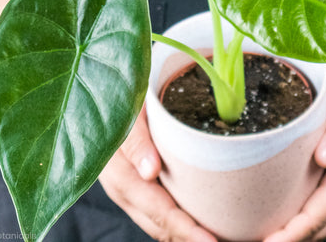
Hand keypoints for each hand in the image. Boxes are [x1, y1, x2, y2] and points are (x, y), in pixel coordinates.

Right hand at [98, 107, 217, 241]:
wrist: (105, 98)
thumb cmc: (120, 100)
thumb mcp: (126, 112)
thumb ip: (135, 140)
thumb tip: (150, 171)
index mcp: (121, 175)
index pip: (158, 211)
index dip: (185, 229)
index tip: (210, 241)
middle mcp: (125, 190)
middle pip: (161, 226)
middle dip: (191, 238)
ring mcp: (132, 191)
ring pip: (161, 223)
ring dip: (186, 234)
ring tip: (220, 237)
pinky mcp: (140, 186)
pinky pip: (160, 211)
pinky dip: (181, 222)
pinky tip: (201, 223)